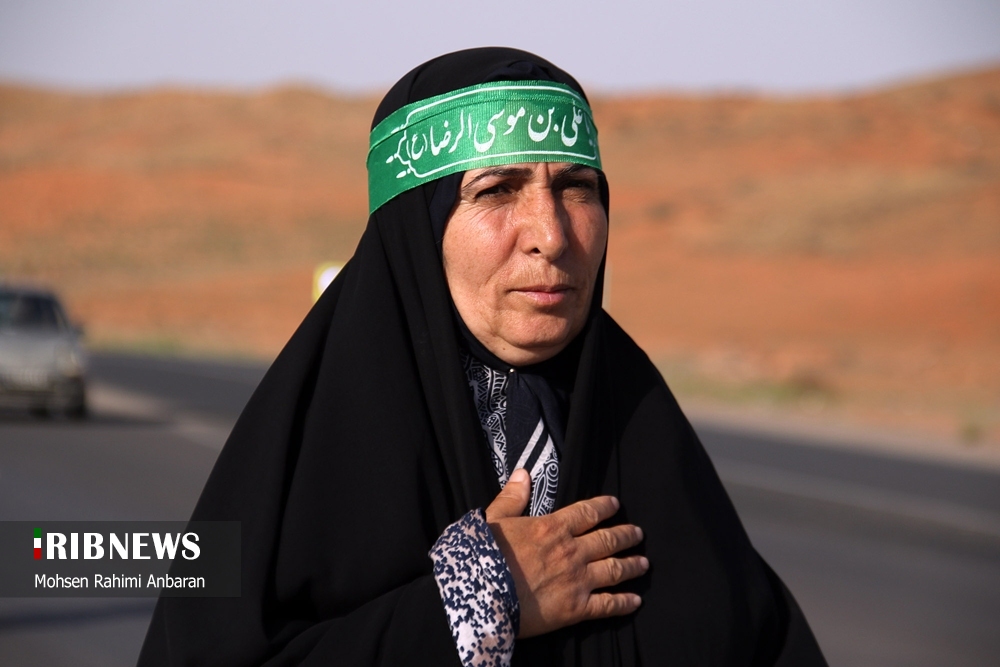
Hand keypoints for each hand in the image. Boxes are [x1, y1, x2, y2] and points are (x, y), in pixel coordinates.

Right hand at [485, 469, 647, 637]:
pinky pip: (608, 605)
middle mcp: (571, 551)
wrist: (482, 594)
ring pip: (614, 569)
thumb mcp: (494, 520)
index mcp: (552, 528)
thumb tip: (523, 474)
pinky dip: (624, 603)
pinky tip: (635, 601)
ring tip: (643, 563)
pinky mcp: (576, 609)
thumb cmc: (484, 557)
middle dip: (625, 535)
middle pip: (607, 540)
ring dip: (631, 565)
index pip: (587, 512)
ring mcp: (577, 580)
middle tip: (638, 533)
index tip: (616, 505)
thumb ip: (512, 497)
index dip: (603, 507)